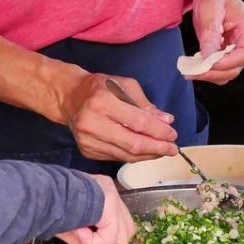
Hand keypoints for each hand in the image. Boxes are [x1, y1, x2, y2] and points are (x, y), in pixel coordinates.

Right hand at [56, 175, 135, 243]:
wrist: (39, 194)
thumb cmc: (49, 210)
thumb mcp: (73, 231)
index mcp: (102, 195)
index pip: (122, 225)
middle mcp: (110, 192)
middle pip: (127, 231)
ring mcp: (111, 194)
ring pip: (120, 236)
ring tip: (81, 239)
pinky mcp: (109, 200)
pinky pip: (110, 234)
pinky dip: (94, 241)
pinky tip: (80, 232)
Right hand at [60, 74, 178, 161]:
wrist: (69, 97)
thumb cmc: (99, 88)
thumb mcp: (124, 85)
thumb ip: (146, 104)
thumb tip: (167, 121)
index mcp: (101, 102)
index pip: (137, 122)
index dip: (158, 131)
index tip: (173, 135)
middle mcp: (92, 123)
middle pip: (132, 144)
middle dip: (157, 148)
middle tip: (173, 149)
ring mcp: (88, 140)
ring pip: (126, 155)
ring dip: (148, 154)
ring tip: (163, 151)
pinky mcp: (87, 151)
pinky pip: (117, 157)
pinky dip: (134, 156)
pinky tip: (145, 151)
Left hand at [189, 0, 243, 84]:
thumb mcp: (210, 11)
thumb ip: (211, 34)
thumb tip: (208, 57)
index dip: (228, 62)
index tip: (209, 63)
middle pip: (236, 68)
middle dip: (214, 72)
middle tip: (192, 71)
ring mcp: (237, 51)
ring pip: (227, 73)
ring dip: (209, 74)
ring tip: (189, 70)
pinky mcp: (226, 55)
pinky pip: (219, 70)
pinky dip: (206, 71)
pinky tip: (193, 66)